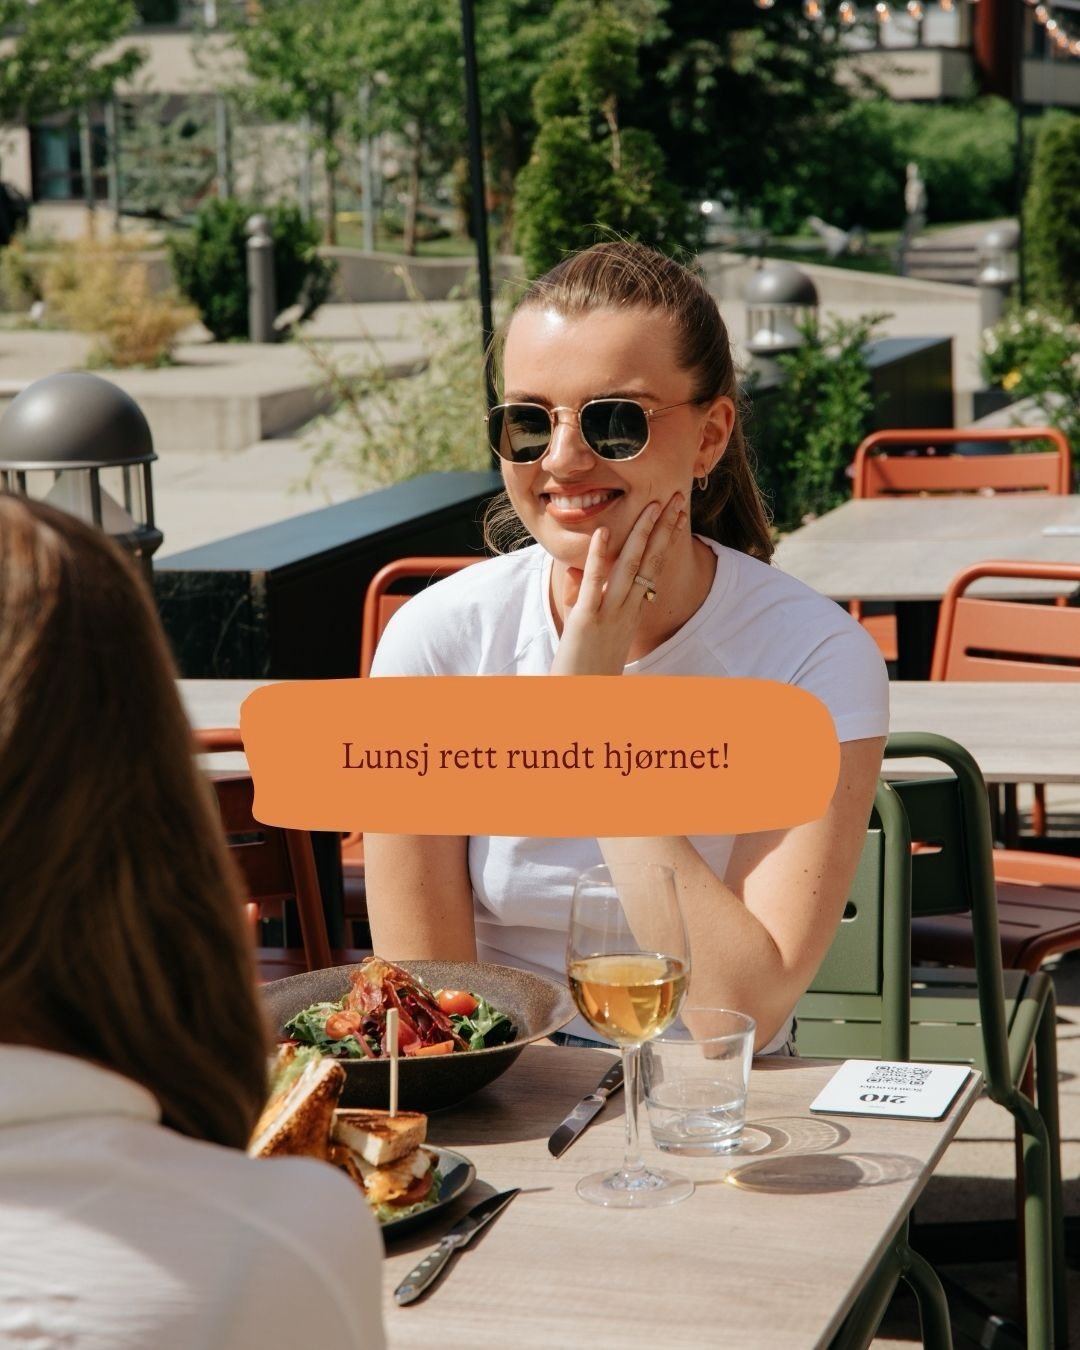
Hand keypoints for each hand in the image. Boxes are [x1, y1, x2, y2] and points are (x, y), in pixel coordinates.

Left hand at [550, 493, 686, 674]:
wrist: (581, 701)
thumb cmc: (584, 669)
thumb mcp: (586, 629)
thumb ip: (581, 598)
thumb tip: (575, 573)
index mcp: (631, 612)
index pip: (654, 568)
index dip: (665, 539)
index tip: (676, 514)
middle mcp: (626, 610)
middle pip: (651, 561)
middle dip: (664, 528)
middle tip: (676, 499)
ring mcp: (608, 613)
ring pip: (631, 567)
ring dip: (642, 534)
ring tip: (653, 505)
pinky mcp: (586, 619)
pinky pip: (595, 583)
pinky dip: (600, 556)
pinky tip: (604, 532)